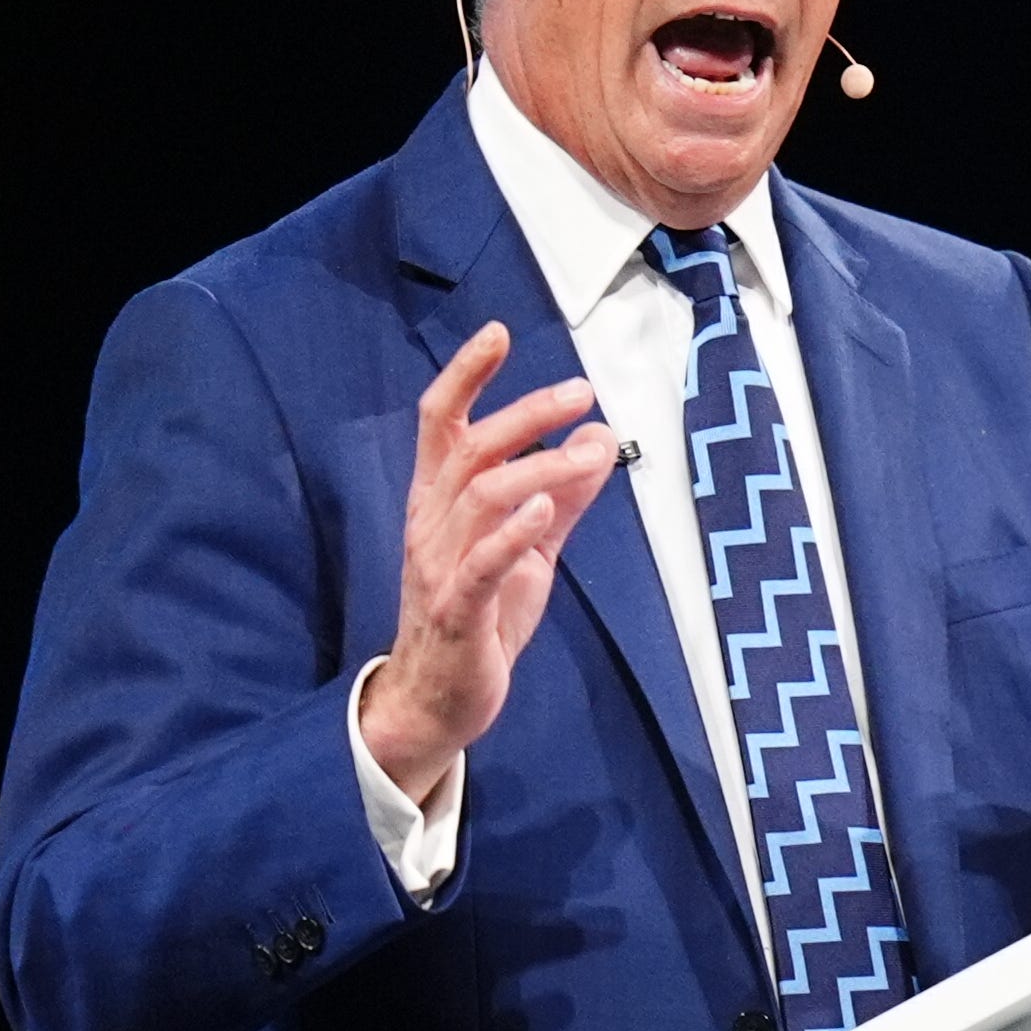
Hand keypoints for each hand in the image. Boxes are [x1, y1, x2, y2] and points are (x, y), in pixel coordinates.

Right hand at [358, 322, 619, 804]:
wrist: (439, 697)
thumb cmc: (480, 615)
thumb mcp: (530, 548)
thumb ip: (562, 496)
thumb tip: (600, 441)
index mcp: (438, 501)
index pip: (441, 422)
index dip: (465, 375)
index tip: (497, 333)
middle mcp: (431, 524)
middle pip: (469, 448)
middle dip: (526, 413)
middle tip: (581, 392)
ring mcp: (439, 566)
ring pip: (481, 496)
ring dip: (539, 467)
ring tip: (589, 452)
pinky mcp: (458, 610)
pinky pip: (481, 564)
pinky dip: (514, 531)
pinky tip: (544, 509)